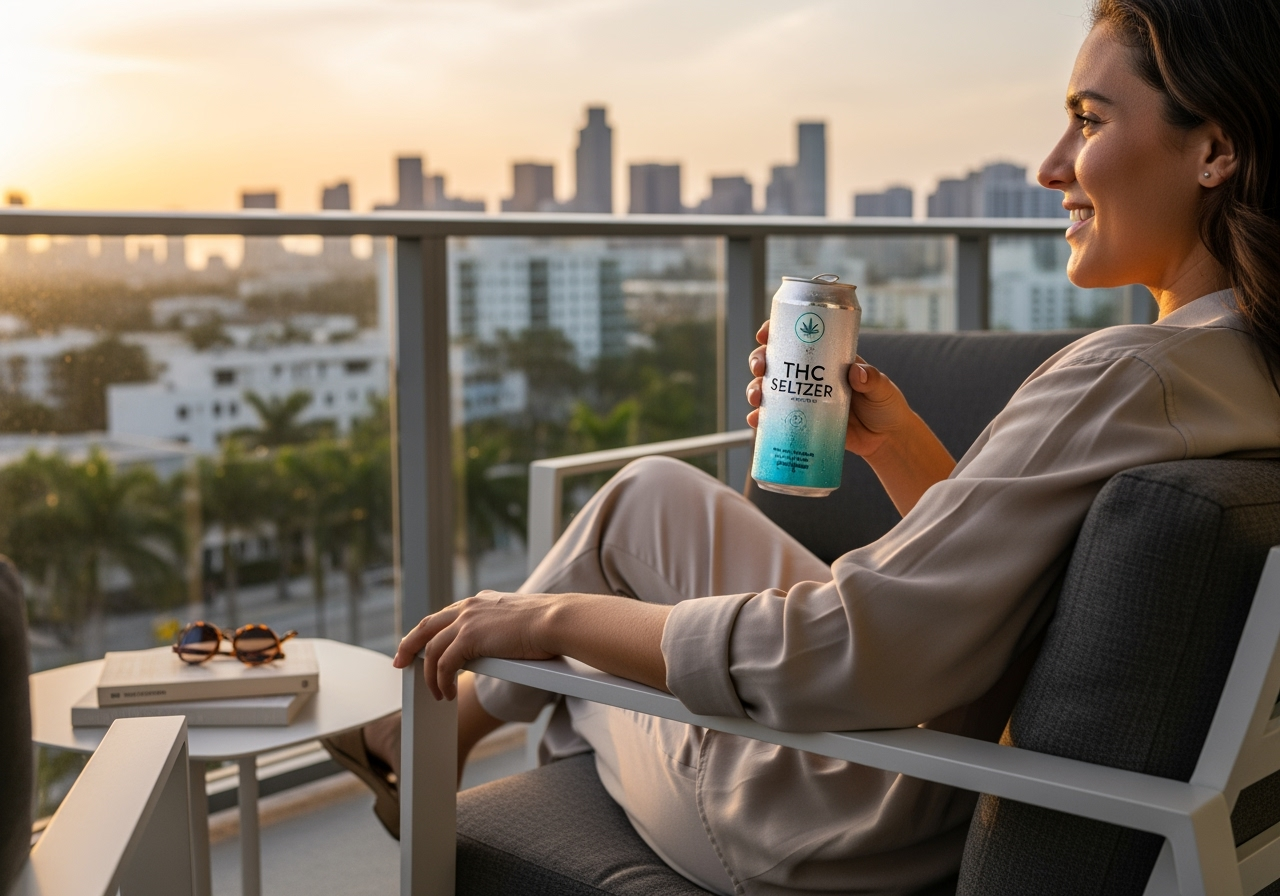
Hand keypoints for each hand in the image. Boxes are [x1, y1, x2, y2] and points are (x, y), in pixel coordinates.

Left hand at [392, 591, 556, 699]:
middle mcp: (468, 608)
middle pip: (425, 627)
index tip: (420, 644)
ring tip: (435, 693)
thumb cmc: (548, 624)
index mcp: (479, 602)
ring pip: (432, 650)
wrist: (556, 620)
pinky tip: (447, 694)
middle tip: (400, 662)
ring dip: (430, 675)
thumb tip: (508, 641)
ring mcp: (466, 622)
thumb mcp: (519, 621)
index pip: (444, 615)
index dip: (428, 631)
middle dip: (409, 646)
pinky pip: (444, 665)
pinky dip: (442, 682)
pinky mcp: (469, 639)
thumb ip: (504, 628)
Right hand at [745, 319, 913, 457]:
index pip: (797, 338)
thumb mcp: (883, 388)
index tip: (764, 335)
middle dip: (759, 362)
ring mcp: (803, 400)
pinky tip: (756, 421)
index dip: (776, 332)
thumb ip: (873, 379)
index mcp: (827, 359)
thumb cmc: (886, 407)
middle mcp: (809, 376)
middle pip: (775, 362)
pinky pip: (775, 420)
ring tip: (756, 399)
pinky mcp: (801, 424)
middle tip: (759, 369)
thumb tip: (856, 372)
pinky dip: (761, 419)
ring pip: (769, 390)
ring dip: (755, 390)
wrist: (886, 440)